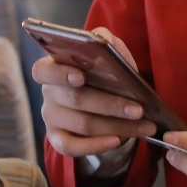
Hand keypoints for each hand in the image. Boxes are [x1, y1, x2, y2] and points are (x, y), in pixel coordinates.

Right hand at [32, 27, 155, 155]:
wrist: (103, 101)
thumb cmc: (103, 73)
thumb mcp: (107, 55)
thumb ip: (106, 42)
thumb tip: (104, 39)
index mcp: (53, 67)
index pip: (43, 71)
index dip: (60, 74)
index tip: (81, 77)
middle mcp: (48, 93)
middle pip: (76, 100)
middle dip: (111, 105)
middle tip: (139, 109)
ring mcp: (51, 118)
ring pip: (82, 125)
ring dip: (116, 126)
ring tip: (143, 125)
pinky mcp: (57, 138)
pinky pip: (71, 147)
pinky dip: (95, 146)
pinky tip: (117, 141)